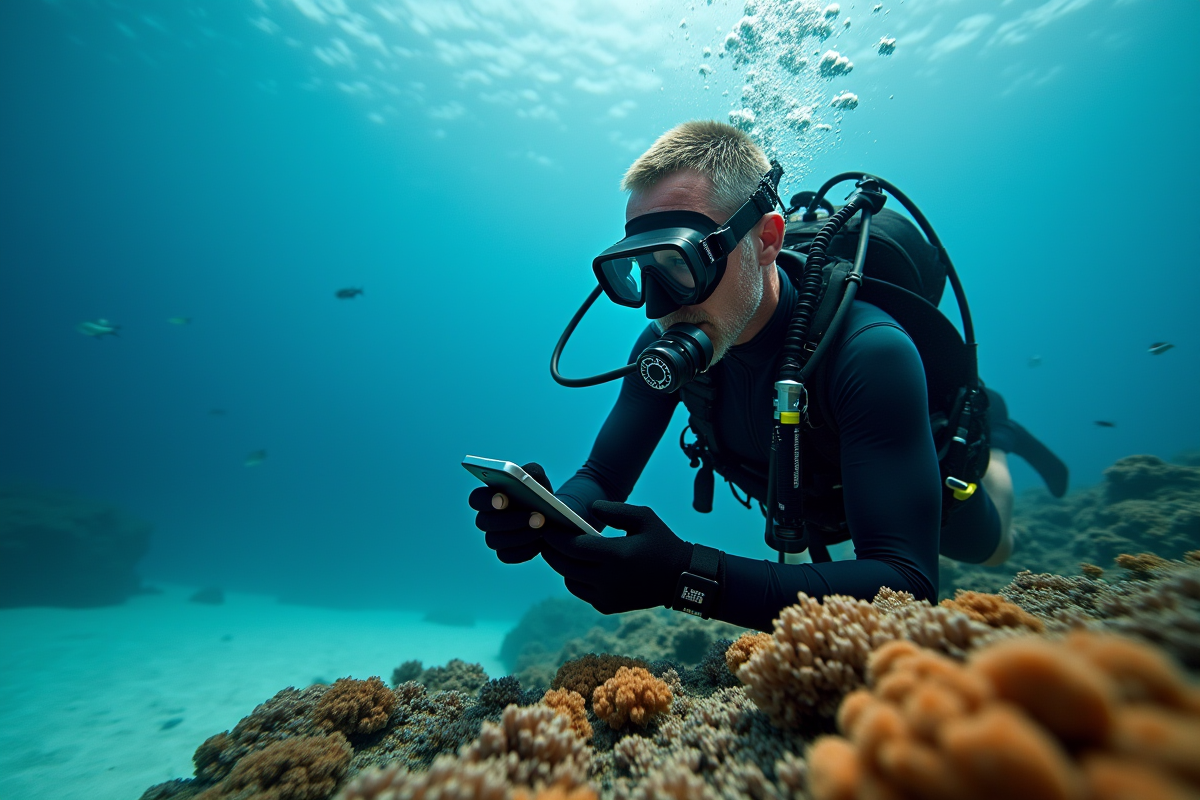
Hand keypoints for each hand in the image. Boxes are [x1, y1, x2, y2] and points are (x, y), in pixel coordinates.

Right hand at [469, 462, 577, 563]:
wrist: (551, 513)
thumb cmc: (538, 491)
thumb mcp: (537, 476)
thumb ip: (530, 471)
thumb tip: (524, 477)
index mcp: (487, 497)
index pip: (476, 499)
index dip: (486, 500)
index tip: (503, 500)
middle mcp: (485, 519)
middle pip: (485, 522)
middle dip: (510, 519)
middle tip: (536, 515)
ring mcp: (493, 538)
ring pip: (495, 541)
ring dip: (519, 534)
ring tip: (542, 526)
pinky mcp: (505, 553)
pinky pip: (508, 556)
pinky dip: (524, 549)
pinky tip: (540, 542)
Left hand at [540, 500, 692, 613]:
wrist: (680, 578)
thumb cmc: (662, 543)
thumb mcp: (644, 517)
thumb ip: (615, 510)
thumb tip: (589, 509)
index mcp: (617, 555)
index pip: (573, 547)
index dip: (555, 538)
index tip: (547, 527)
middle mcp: (610, 579)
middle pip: (565, 566)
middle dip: (551, 551)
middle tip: (546, 538)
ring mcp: (608, 596)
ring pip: (569, 580)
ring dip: (562, 565)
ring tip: (561, 550)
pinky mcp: (608, 606)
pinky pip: (581, 591)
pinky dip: (576, 578)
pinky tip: (579, 564)